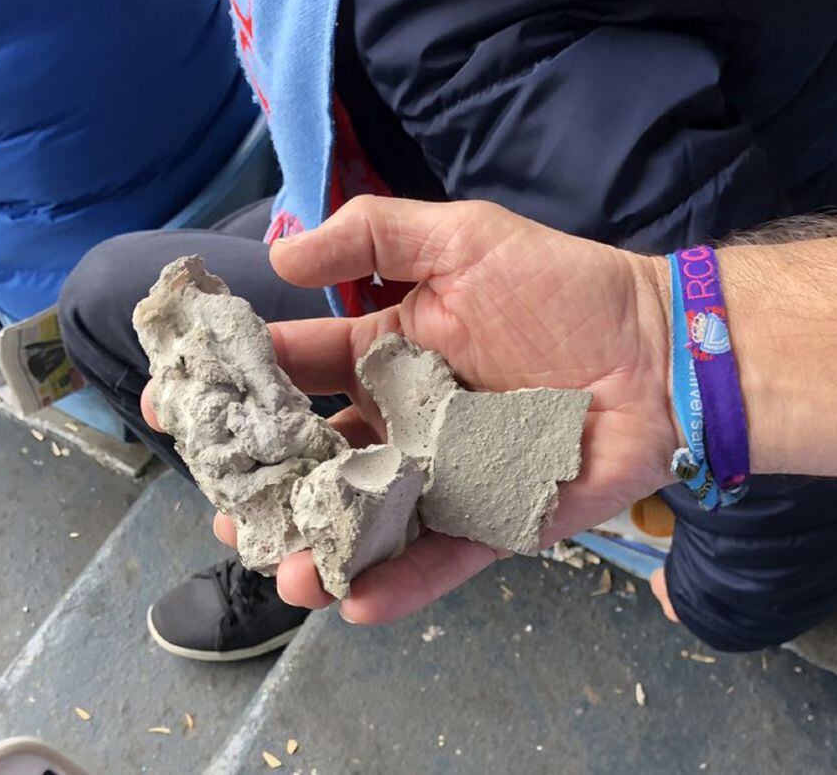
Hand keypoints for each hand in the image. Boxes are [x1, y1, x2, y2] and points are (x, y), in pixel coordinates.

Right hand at [144, 196, 677, 622]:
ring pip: (369, 517)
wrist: (658, 350)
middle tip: (222, 507)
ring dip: (322, 545)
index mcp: (390, 353)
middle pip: (320, 457)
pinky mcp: (496, 519)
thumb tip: (280, 252)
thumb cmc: (563, 288)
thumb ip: (374, 236)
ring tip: (283, 566)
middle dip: (266, 483)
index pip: (298, 370)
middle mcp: (407, 419)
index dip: (238, 385)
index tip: (178, 401)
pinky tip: (355, 600)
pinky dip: (401, 582)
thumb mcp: (465, 237)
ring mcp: (448, 475)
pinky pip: (441, 557)